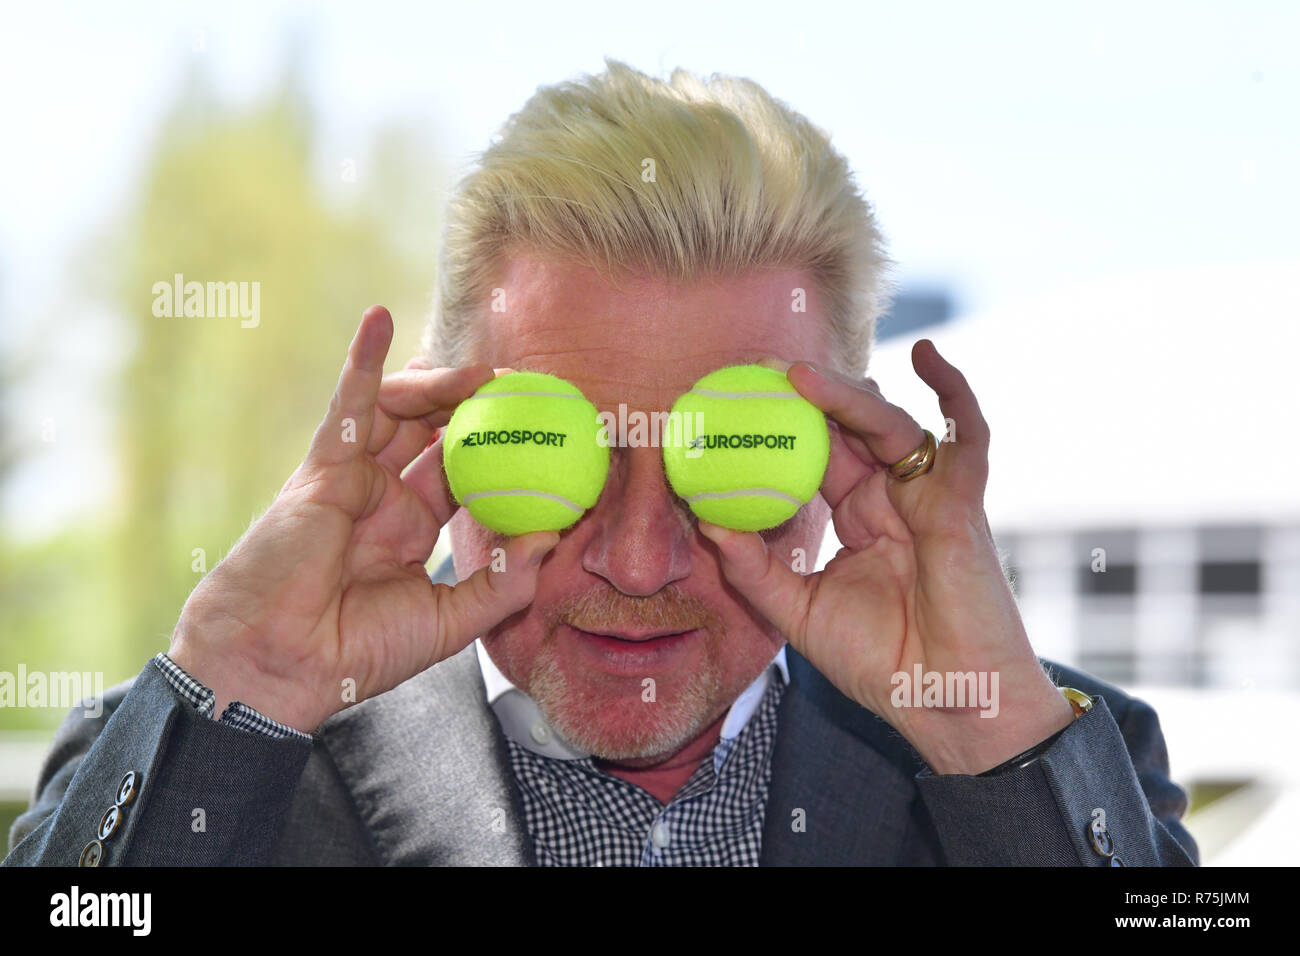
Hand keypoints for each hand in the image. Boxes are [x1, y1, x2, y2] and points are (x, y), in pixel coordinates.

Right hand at [169, 306, 557, 731]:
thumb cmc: (356, 653)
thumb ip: (503, 583)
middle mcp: (385, 498)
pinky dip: (362, 360)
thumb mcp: (450, 622)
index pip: (468, 476)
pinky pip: (346, 405)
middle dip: (478, 404)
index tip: (549, 433)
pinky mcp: (322, 468)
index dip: (504, 452)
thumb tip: (554, 538)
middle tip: (523, 387)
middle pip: (437, 431)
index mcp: (412, 531)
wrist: (280, 666)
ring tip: (482, 373)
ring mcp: (354, 479)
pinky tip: (379, 318)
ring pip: (400, 411)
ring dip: (440, 384)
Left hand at [698, 340, 1074, 773]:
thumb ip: (754, 571)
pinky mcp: (962, 504)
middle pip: (849, 431)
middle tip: (759, 371)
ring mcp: (929, 498)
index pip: (817, 457)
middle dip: (809, 396)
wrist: (947, 705)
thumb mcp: (799, 614)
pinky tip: (928, 356)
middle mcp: (893, 500)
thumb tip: (705, 524)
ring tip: (798, 375)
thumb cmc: (885, 665)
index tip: (737, 401)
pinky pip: (966, 437)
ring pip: (890, 426)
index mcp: (860, 519)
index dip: (783, 428)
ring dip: (846, 396)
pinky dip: (955, 392)